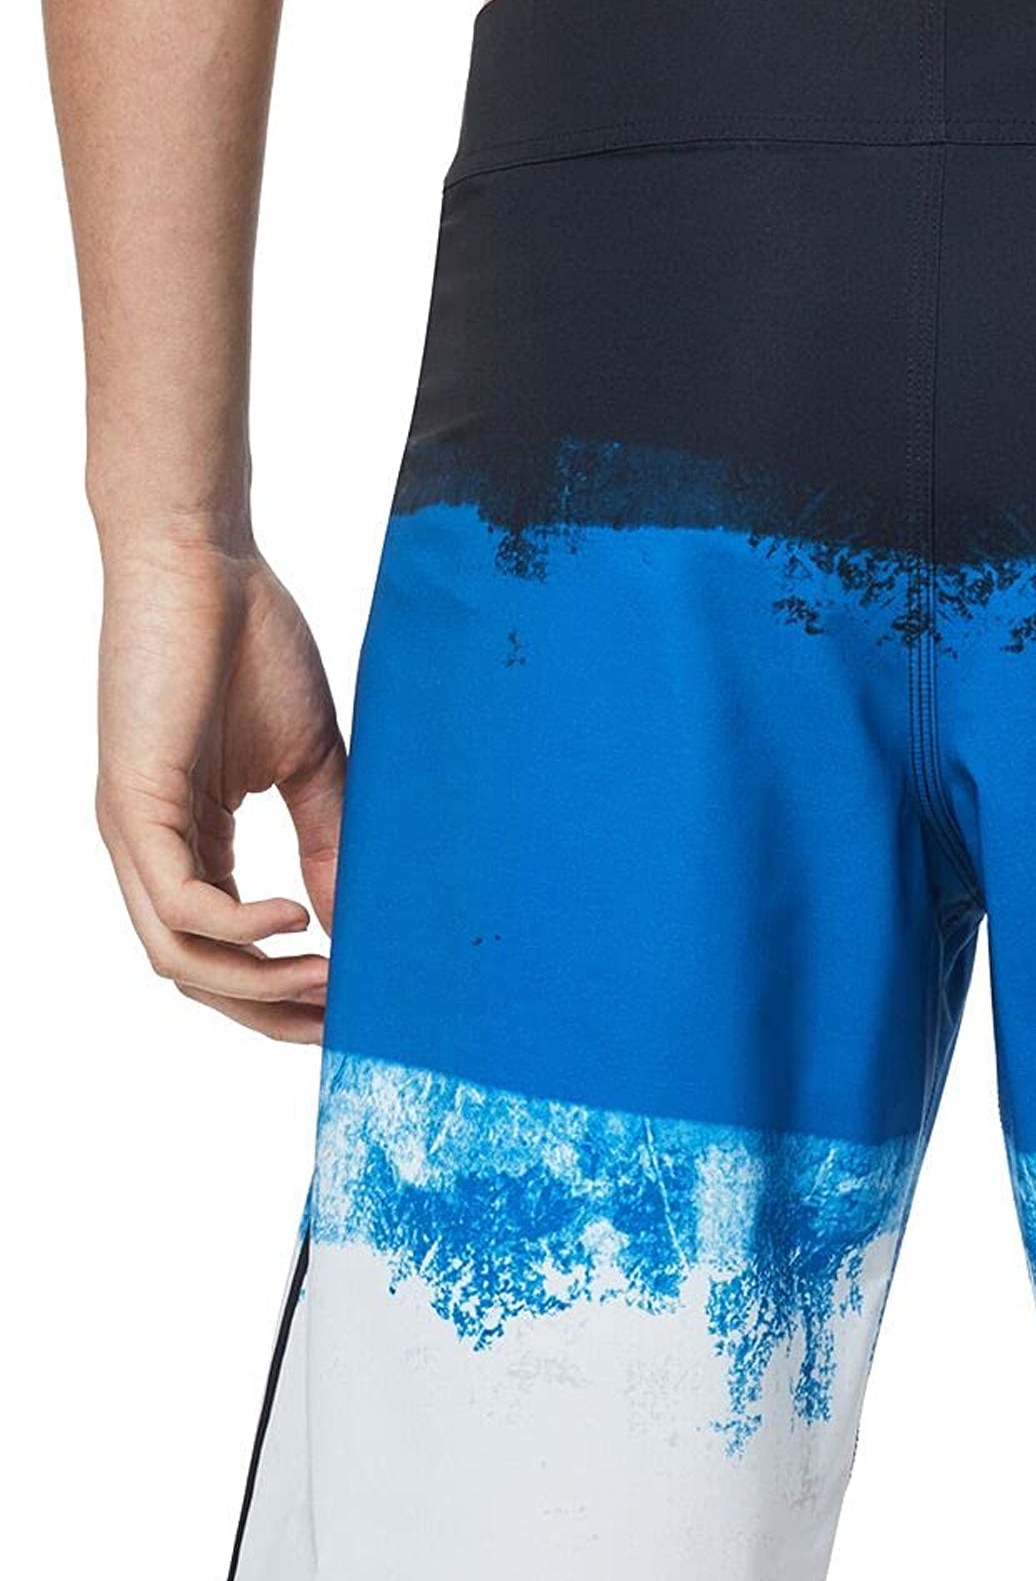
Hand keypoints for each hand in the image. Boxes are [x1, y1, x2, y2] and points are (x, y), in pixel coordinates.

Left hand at [96, 530, 345, 1041]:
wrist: (206, 559)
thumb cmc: (255, 644)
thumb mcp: (311, 766)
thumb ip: (327, 845)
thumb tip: (350, 926)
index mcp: (190, 840)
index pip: (223, 951)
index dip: (284, 995)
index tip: (356, 1006)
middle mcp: (151, 848)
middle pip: (197, 976)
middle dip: (273, 1014)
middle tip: (346, 1022)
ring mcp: (135, 833)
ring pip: (181, 959)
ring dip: (261, 987)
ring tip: (333, 977)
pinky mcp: (134, 805)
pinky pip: (182, 907)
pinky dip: (242, 930)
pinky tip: (300, 919)